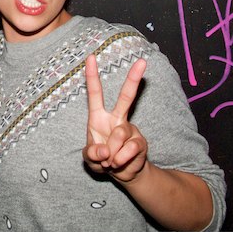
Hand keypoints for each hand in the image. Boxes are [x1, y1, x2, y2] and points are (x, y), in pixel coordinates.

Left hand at [82, 54, 147, 183]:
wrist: (122, 174)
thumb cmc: (102, 159)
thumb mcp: (89, 159)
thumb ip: (92, 153)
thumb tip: (105, 151)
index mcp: (99, 117)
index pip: (95, 93)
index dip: (91, 76)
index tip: (90, 57)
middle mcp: (116, 119)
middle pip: (126, 97)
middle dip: (134, 79)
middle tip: (143, 61)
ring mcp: (130, 130)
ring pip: (119, 135)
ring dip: (110, 154)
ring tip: (109, 161)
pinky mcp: (140, 143)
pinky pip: (129, 149)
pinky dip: (119, 160)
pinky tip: (118, 164)